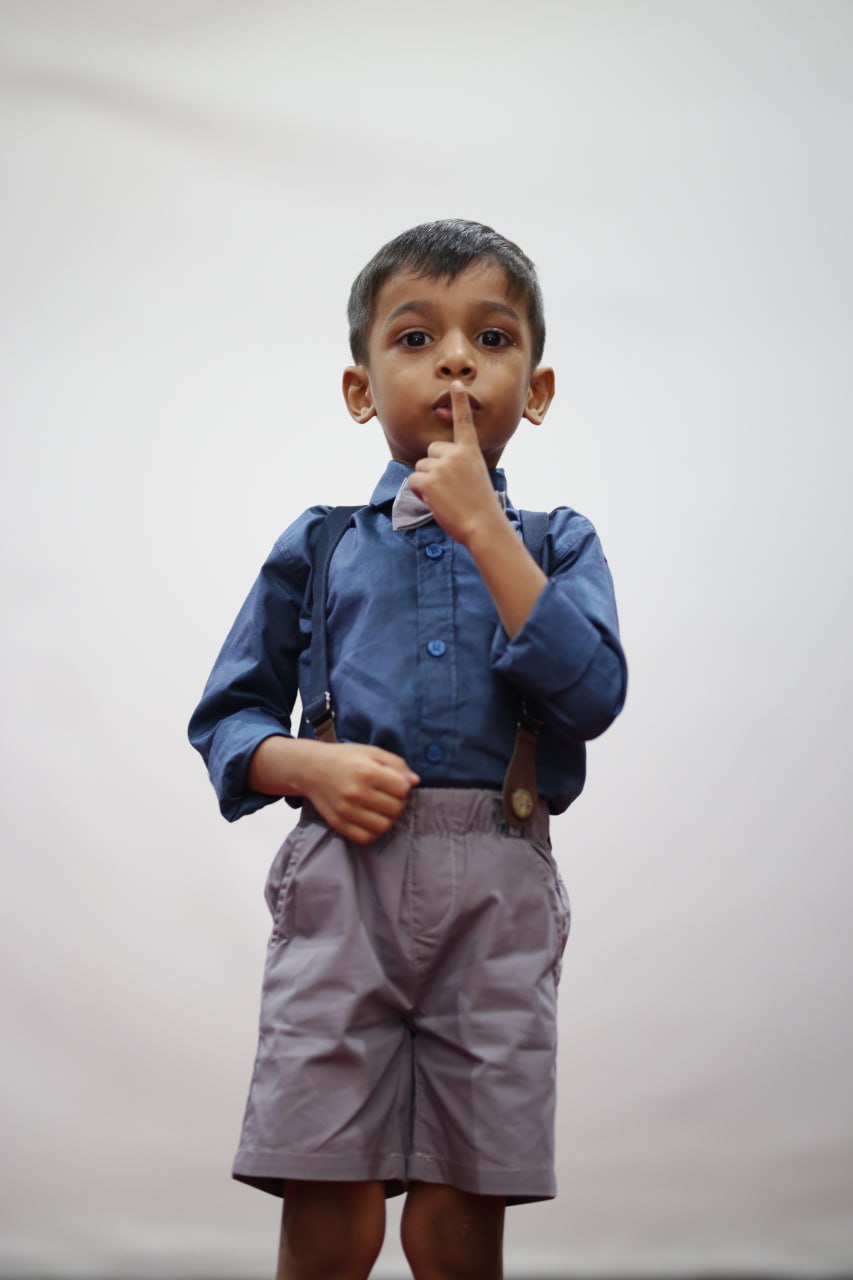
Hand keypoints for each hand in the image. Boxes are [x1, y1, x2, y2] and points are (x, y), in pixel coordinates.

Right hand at [304, 742, 419, 843]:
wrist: (311, 768)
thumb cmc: (345, 757)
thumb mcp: (372, 752)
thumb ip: (397, 764)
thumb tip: (415, 781)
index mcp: (367, 771)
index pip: (402, 789)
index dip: (403, 786)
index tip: (394, 783)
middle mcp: (356, 792)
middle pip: (395, 809)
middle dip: (397, 803)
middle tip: (388, 796)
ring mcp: (346, 810)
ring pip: (384, 826)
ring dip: (387, 818)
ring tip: (381, 808)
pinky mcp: (338, 824)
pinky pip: (366, 838)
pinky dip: (373, 831)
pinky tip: (371, 819)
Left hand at [408, 381, 504, 545]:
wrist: (483, 525)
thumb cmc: (481, 507)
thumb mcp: (476, 478)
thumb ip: (459, 466)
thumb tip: (436, 467)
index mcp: (470, 451)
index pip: (463, 421)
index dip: (459, 401)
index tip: (456, 383)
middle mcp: (455, 453)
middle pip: (430, 452)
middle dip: (433, 468)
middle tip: (450, 488)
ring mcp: (441, 466)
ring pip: (420, 468)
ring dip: (427, 483)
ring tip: (446, 497)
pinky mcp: (428, 480)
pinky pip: (413, 482)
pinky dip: (419, 493)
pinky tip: (436, 502)